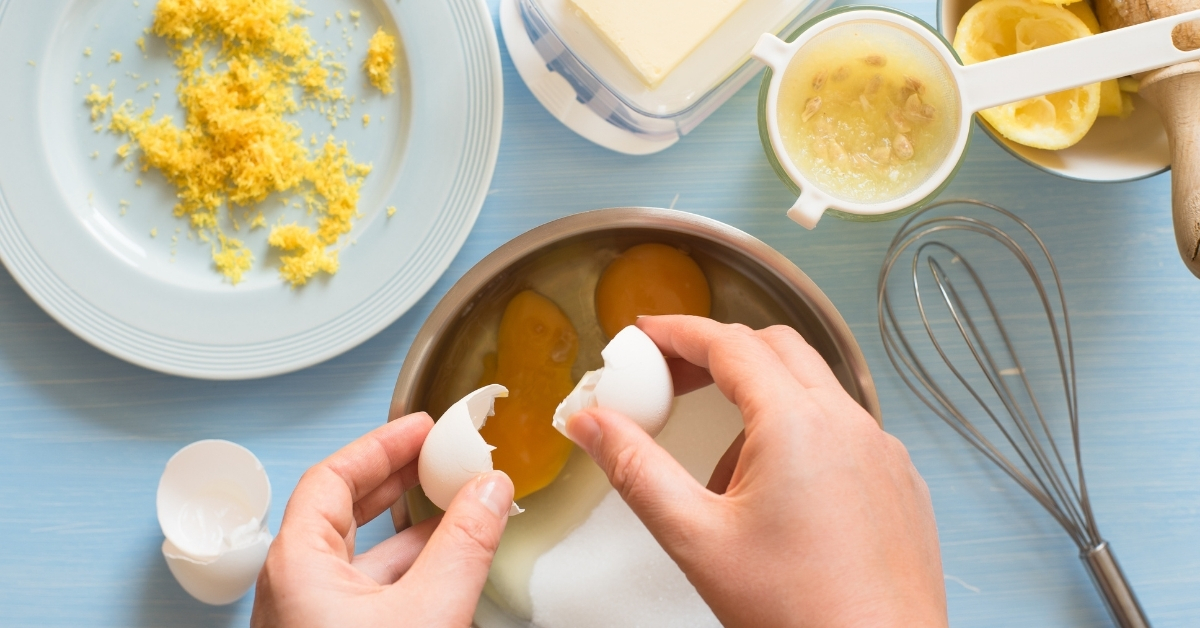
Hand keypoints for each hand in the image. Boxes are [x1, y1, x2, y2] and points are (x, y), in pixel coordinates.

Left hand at [251, 413, 514, 627]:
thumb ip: (464, 544)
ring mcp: (309, 617)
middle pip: (343, 509)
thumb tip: (490, 491)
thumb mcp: (428, 609)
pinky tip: (444, 564)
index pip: (332, 477)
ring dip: (409, 528)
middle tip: (436, 456)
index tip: (421, 429)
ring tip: (457, 507)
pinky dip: (406, 567)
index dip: (381, 446)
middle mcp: (294, 586)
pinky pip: (366, 590)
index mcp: (297, 564)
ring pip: (359, 554)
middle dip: (397, 478)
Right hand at [563, 316, 946, 627]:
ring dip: (760, 402)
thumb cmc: (799, 612)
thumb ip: (635, 470)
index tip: (646, 333)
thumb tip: (590, 424)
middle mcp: (848, 422)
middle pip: (776, 348)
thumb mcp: (695, 538)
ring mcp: (882, 450)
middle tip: (674, 381)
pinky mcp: (899, 480)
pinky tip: (779, 497)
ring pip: (812, 390)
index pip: (729, 344)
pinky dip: (801, 434)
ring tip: (724, 477)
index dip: (680, 331)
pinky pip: (844, 429)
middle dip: (720, 354)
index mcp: (796, 424)